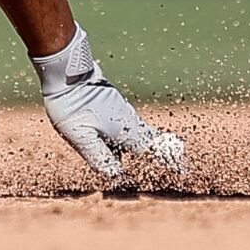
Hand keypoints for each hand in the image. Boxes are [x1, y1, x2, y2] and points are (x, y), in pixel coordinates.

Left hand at [33, 25, 186, 181]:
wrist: (66, 72)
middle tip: (175, 163)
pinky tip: (118, 143)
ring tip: (147, 157)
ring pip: (138, 132)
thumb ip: (100, 158)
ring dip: (145, 145)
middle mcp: (129, 120)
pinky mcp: (112, 102)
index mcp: (126, 131)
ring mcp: (121, 110)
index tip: (182, 170)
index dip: (169, 162)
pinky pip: (126, 124)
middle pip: (151, 140)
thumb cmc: (72, 107)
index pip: (155, 151)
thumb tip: (116, 177)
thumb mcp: (82, 138)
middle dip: (162, 153)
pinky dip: (130, 136)